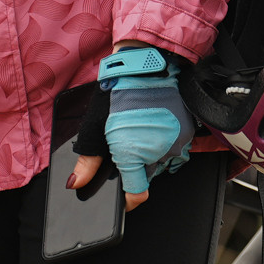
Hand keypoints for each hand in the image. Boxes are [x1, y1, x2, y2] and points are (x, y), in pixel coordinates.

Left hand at [73, 48, 192, 209]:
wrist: (145, 66)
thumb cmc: (118, 93)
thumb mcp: (94, 127)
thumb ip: (88, 161)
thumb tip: (75, 183)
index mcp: (133, 156)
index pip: (137, 194)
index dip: (128, 198)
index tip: (124, 195)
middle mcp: (158, 154)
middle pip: (148, 175)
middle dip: (138, 166)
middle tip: (127, 142)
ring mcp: (175, 143)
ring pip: (163, 162)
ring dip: (153, 155)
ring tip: (140, 130)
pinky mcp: (187, 132)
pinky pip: (177, 148)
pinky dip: (167, 143)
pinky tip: (154, 125)